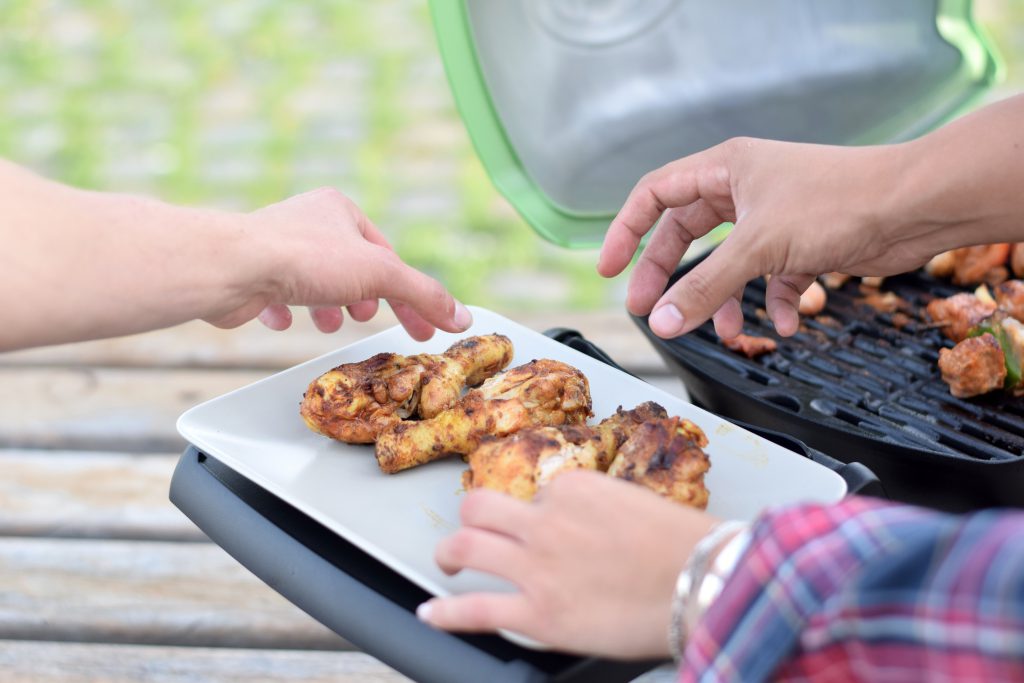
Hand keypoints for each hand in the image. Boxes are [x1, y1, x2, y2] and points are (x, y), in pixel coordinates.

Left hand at [205, 187, 470, 340]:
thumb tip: (463, 318)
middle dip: (364, 298)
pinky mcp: (250, 272)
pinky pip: (276, 294)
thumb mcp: (380, 275)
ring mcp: (276, 246)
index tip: (421, 328)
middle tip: (369, 320)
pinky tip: (286, 321)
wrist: (231, 267)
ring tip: (332, 324)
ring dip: (328, 307)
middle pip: (350, 268)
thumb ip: (424, 295)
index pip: (387, 256)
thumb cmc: (305, 259)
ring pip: (314, 281)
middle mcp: (307, 221)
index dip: (408, 295)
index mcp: (340, 209)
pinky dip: (287, 311)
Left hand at [418, 471, 717, 658]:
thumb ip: (603, 508)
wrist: (705, 583)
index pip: (539, 493)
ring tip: (447, 560)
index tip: (551, 527)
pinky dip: (446, 612)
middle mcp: (547, 521)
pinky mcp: (538, 613)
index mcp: (575, 488)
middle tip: (474, 529)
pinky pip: (475, 609)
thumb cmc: (688, 548)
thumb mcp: (639, 505)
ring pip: (467, 545)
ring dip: (450, 552)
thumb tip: (592, 525)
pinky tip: (431, 613)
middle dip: (474, 517)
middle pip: (482, 506)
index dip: (543, 512)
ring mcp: (537, 566)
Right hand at [596, 137, 930, 338]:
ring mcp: (774, 216)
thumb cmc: (840, 202)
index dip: (626, 232)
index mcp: (725, 169)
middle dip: (670, 277)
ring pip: (729, 263)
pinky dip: (772, 302)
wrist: (916, 206)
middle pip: (687, 235)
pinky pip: (770, 277)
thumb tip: (661, 323)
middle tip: (651, 314)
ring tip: (724, 332)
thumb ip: (703, 289)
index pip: (655, 195)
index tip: (607, 270)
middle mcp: (745, 189)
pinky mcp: (802, 242)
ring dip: (723, 299)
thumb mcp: (757, 248)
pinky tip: (784, 322)